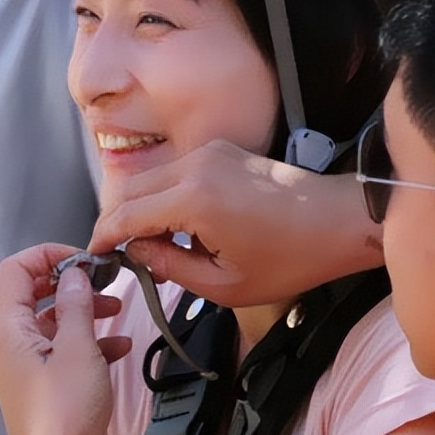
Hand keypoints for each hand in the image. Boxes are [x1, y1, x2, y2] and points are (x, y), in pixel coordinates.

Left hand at [0, 243, 130, 434]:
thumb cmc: (65, 411)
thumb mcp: (78, 350)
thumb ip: (77, 306)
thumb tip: (76, 273)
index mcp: (9, 327)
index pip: (16, 268)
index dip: (48, 255)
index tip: (84, 260)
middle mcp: (11, 341)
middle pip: (35, 291)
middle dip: (71, 282)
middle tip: (104, 282)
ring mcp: (27, 362)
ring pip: (53, 320)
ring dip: (84, 311)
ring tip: (117, 312)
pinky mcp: (43, 382)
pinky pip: (63, 348)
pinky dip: (89, 341)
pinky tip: (119, 347)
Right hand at [89, 139, 382, 306]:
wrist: (339, 221)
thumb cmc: (291, 258)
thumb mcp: (225, 284)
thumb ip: (170, 267)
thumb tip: (135, 253)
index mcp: (194, 198)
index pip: (126, 214)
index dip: (104, 237)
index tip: (94, 257)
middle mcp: (196, 164)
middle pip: (131, 190)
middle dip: (118, 222)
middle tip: (118, 255)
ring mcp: (210, 152)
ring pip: (151, 178)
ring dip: (141, 209)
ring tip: (151, 247)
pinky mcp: (221, 149)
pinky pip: (175, 171)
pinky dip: (164, 196)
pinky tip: (177, 227)